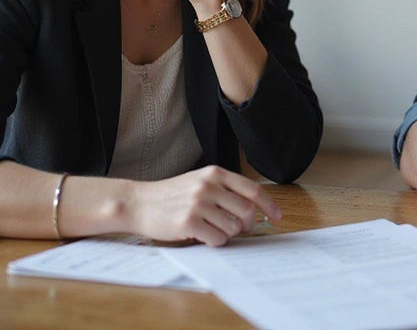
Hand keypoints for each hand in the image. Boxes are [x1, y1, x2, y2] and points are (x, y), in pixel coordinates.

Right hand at [127, 166, 281, 244]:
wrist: (138, 202)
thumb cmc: (171, 195)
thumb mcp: (199, 181)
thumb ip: (224, 189)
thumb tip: (254, 208)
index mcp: (215, 173)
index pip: (253, 189)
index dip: (269, 205)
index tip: (278, 216)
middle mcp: (208, 186)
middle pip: (246, 211)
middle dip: (247, 225)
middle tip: (239, 229)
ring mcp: (198, 203)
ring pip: (233, 228)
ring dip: (227, 234)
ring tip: (211, 229)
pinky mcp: (188, 222)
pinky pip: (217, 239)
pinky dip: (215, 242)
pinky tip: (202, 235)